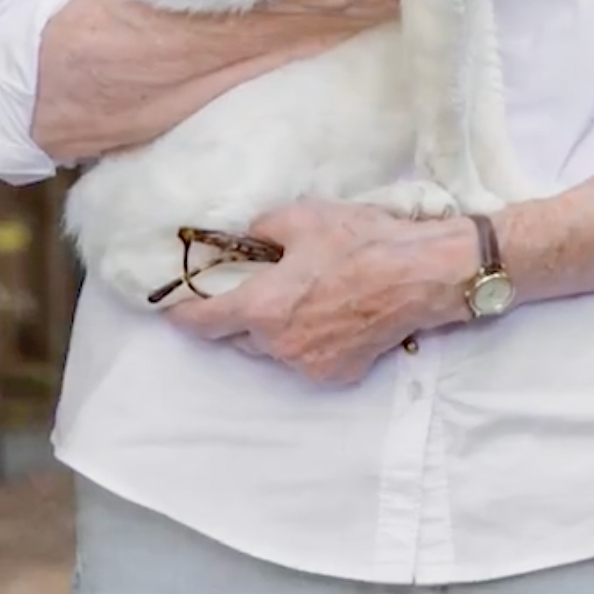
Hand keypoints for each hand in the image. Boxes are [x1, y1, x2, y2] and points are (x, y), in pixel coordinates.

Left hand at [160, 198, 479, 385]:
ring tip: (299, 298)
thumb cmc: (360, 242)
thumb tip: (245, 240)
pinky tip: (326, 316)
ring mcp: (308, 366)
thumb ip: (260, 231)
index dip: (183, 314)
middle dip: (237, 316)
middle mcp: (278, 346)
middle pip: (238, 337)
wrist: (421, 275)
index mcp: (262, 308)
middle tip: (253, 289)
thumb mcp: (299, 218)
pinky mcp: (336, 375)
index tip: (172, 309)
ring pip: (271, 350)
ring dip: (273, 330)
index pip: (204, 321)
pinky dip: (305, 342)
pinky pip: (304, 360)